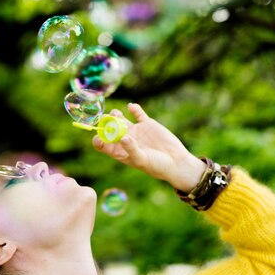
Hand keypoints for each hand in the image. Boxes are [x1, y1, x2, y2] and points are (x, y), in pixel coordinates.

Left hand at [92, 103, 206, 191]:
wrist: (176, 162)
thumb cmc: (157, 166)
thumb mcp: (142, 161)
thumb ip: (131, 150)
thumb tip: (123, 137)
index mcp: (120, 152)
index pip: (103, 145)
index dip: (99, 139)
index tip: (99, 136)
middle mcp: (125, 140)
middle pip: (109, 129)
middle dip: (106, 123)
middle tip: (106, 119)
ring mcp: (135, 131)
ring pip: (120, 119)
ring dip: (116, 114)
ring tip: (117, 115)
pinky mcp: (147, 124)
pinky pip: (137, 113)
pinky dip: (134, 108)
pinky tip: (131, 107)